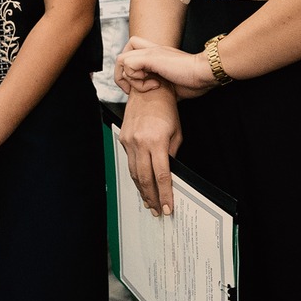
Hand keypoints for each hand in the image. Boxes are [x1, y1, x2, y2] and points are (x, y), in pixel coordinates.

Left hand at [116, 37, 217, 99]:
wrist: (204, 73)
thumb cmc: (194, 80)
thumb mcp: (172, 86)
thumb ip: (160, 87)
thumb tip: (156, 99)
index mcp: (155, 56)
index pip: (131, 54)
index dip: (129, 71)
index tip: (139, 87)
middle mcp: (151, 51)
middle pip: (122, 54)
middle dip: (123, 75)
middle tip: (134, 89)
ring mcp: (150, 53)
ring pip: (121, 59)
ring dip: (129, 78)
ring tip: (146, 87)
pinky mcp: (150, 57)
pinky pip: (128, 65)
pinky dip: (136, 80)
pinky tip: (153, 85)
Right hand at [116, 99, 182, 214]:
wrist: (149, 90)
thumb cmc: (166, 109)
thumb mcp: (177, 133)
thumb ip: (172, 155)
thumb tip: (169, 174)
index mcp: (156, 142)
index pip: (162, 175)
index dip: (165, 194)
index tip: (167, 207)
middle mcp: (140, 143)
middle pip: (145, 178)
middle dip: (152, 197)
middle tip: (156, 210)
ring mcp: (129, 141)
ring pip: (134, 173)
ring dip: (142, 190)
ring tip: (149, 202)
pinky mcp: (123, 139)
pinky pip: (129, 162)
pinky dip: (136, 175)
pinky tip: (141, 184)